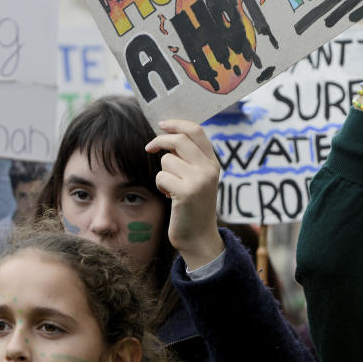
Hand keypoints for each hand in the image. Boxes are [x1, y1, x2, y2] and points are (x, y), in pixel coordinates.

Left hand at [145, 119, 224, 268]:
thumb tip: (168, 136)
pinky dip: (161, 186)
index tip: (162, 125)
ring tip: (171, 188)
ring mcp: (200, 180)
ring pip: (167, 161)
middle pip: (180, 140)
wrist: (199, 237)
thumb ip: (189, 159)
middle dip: (160, 141)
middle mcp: (209, 169)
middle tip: (149, 148)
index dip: (177, 124)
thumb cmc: (193, 207)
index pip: (197, 131)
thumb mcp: (198, 179)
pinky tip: (170, 197)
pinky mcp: (187, 192)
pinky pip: (162, 177)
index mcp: (213, 163)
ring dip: (163, 173)